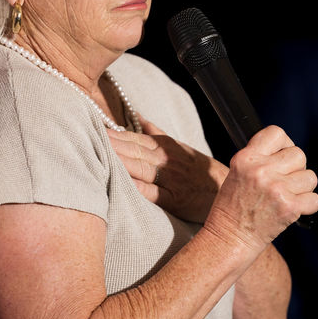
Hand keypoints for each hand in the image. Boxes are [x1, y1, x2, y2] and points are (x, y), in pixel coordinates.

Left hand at [107, 118, 228, 222]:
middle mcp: (168, 161)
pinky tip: (122, 183)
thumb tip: (139, 118)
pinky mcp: (175, 200)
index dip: (116, 134)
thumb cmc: (201, 172)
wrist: (228, 191)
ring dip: (120, 161)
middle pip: (135, 151)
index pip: (137, 138)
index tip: (95, 127)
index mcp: (168, 148)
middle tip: (88, 136)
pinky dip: (138, 187)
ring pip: (141, 168)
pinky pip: (153, 193)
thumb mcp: (183, 148)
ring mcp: (171, 180)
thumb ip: (159, 134)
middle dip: (113, 144)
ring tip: (100, 155)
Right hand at [204, 125, 317, 252]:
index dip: (284, 144)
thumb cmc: (232, 208)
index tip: (282, 156)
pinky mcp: (289, 208)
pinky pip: (314, 199)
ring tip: (287, 197)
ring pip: (310, 177)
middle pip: (299, 154)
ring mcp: (276, 189)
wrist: (229, 238)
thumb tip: (287, 150)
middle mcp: (261, 170)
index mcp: (246, 158)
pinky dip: (307, 206)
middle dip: (296, 168)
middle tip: (284, 182)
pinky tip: (292, 210)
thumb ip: (260, 158)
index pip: (277, 133)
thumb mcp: (237, 173)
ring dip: (303, 188)